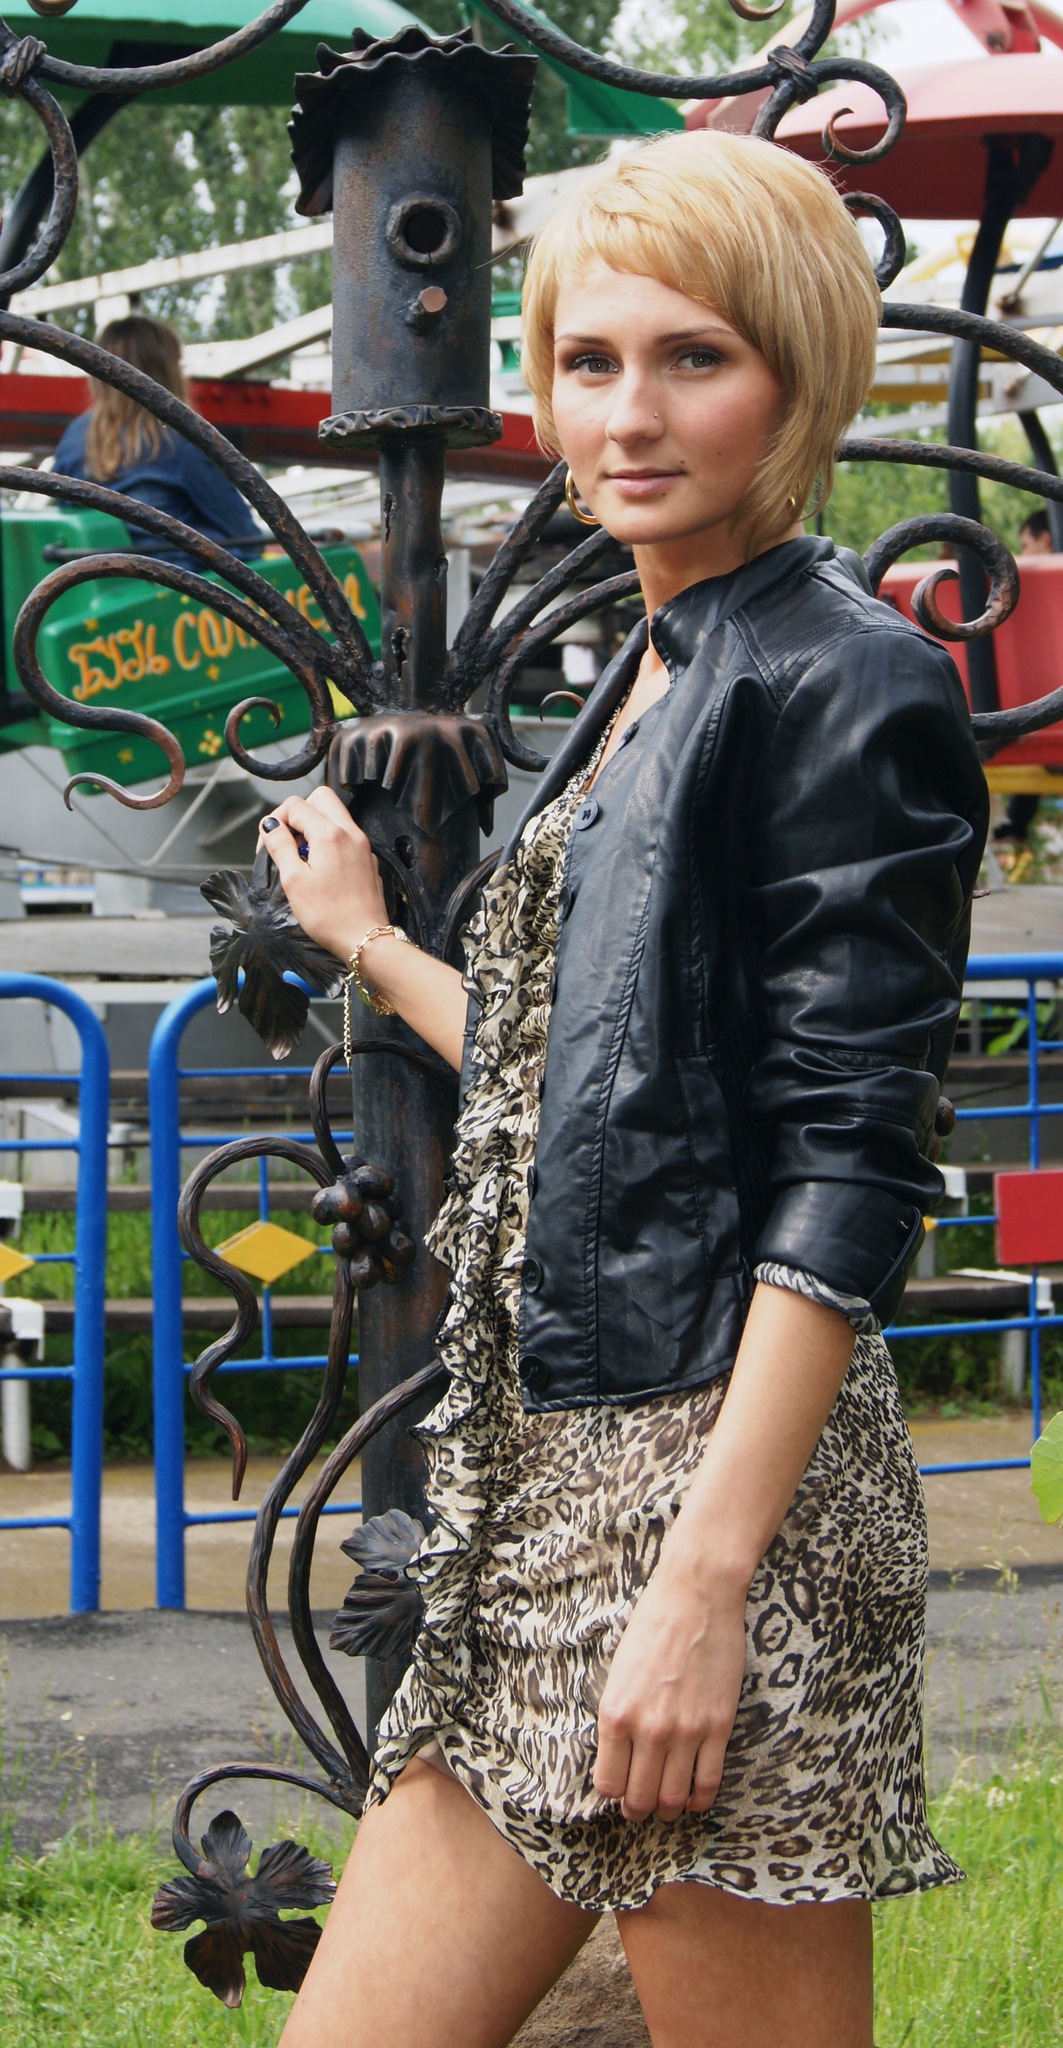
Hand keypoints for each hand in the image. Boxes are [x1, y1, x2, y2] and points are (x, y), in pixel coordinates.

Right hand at [258, 788, 387, 964]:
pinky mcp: (367, 860)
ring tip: (302, 858)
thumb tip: (270, 825)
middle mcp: (351, 833)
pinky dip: (328, 842)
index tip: (269, 843)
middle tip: (287, 841)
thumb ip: (280, 846)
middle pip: (321, 799)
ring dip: (313, 827)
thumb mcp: (294, 881)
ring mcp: (362, 845)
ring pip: (335, 816)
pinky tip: (320, 869)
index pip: (296, 805)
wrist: (366, 939)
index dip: (276, 820)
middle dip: (298, 814)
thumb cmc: (329, 916)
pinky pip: (345, 836)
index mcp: (331, 834)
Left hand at [593, 1559, 747, 1823]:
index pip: (608, 1783)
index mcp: (615, 1714)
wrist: (697, 1595)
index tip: (619, 1788)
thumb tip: (618, 1754)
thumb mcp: (618, 1671)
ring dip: (668, 1810)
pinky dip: (700, 1799)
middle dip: (638, 1809)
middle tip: (641, 1807)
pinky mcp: (718, 1727)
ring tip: (667, 1807)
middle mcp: (648, 1730)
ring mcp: (685, 1732)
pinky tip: (695, 1797)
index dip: (613, 1792)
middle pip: (640, 1799)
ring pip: (673, 1799)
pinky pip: (708, 1783)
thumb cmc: (653, 1624)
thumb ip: (618, 1715)